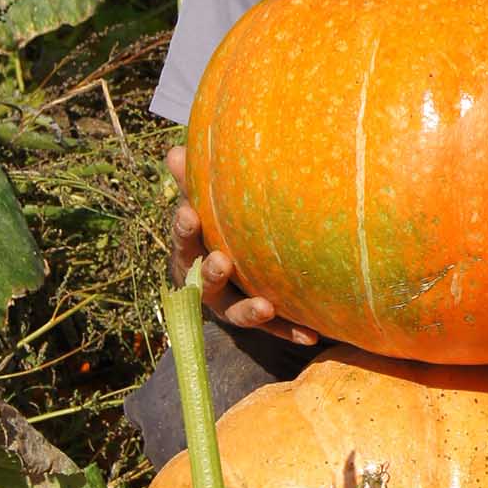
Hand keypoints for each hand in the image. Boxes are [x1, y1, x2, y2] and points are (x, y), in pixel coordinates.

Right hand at [165, 145, 318, 344]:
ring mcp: (230, 306)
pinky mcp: (257, 323)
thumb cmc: (212, 234)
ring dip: (249, 311)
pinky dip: (289, 332)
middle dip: (212, 273)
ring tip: (265, 307)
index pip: (184, 240)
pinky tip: (311, 336)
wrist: (219, 280)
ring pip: (235, 313)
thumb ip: (193, 185)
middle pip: (205, 282)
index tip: (188, 213)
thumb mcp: (201, 210)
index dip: (184, 229)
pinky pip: (273, 330)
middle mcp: (206, 285)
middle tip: (222, 262)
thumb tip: (176, 151)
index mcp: (191, 254)